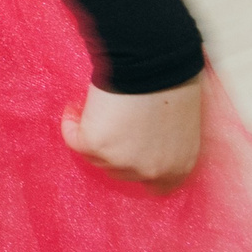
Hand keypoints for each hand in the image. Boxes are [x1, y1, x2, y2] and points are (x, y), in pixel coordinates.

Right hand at [63, 80, 202, 191]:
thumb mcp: (182, 126)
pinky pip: (74, 140)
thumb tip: (142, 138)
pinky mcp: (96, 145)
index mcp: (179, 166)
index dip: (139, 166)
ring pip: (95, 156)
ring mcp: (123, 161)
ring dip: (90, 133)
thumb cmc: (171, 83)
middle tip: (108, 122)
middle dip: (112, 148)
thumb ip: (165, 143)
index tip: (127, 148)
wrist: (152, 64)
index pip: (157, 187)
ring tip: (90, 108)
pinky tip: (75, 107)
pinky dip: (70, 123)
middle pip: (120, 171)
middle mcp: (152, 171)